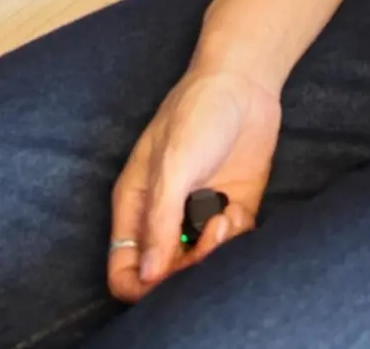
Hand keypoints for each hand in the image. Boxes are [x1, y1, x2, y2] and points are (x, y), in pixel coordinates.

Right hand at [108, 63, 282, 299]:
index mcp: (136, 207)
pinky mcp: (232, 208)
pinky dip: (236, 240)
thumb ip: (159, 222)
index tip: (170, 277)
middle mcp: (164, 217)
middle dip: (188, 271)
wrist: (245, 82)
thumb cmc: (197, 114)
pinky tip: (236, 211)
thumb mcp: (173, 166)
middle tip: (208, 238)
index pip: (125, 271)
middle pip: (166, 276)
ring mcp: (198, 214)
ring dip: (215, 253)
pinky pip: (231, 246)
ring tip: (224, 219)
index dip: (143, 287)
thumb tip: (147, 277)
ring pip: (201, 265)